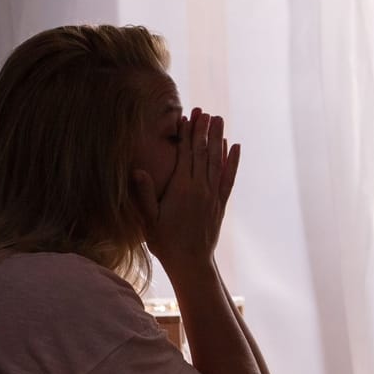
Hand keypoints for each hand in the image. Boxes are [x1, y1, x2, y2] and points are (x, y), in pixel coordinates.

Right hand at [132, 108, 239, 274]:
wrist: (191, 263)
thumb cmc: (165, 242)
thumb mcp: (149, 220)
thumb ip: (145, 195)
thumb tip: (138, 170)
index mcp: (182, 189)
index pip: (185, 154)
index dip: (186, 134)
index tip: (186, 116)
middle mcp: (200, 188)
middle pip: (202, 152)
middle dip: (202, 130)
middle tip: (203, 110)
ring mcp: (213, 195)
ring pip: (216, 161)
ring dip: (218, 139)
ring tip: (218, 119)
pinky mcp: (220, 204)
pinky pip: (228, 178)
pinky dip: (232, 161)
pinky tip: (235, 147)